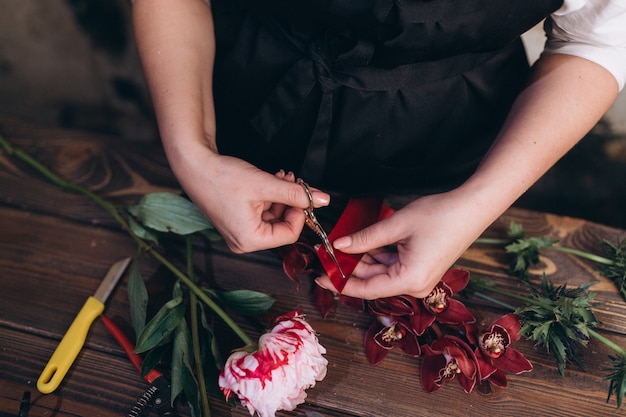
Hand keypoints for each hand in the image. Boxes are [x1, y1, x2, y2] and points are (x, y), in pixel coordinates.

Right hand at [171, 146, 329, 252]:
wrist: (194, 164)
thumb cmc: (223, 176)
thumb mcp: (265, 185)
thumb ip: (296, 194)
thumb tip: (324, 200)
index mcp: (249, 240)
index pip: (289, 234)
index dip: (300, 213)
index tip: (304, 194)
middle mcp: (244, 241)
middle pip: (281, 225)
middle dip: (291, 202)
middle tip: (296, 180)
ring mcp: (239, 231)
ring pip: (273, 216)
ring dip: (282, 196)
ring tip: (283, 175)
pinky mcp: (237, 219)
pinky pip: (262, 211)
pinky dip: (270, 196)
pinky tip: (273, 179)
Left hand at [315, 190, 487, 299]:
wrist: (472, 208)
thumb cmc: (440, 216)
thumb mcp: (396, 226)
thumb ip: (365, 238)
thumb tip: (339, 245)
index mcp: (410, 280)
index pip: (366, 289)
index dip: (341, 284)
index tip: (320, 277)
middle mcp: (415, 285)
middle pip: (372, 283)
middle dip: (348, 270)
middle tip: (325, 255)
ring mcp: (419, 278)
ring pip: (381, 274)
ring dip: (361, 263)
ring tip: (339, 248)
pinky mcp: (421, 269)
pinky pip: (392, 268)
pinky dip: (375, 258)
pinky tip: (360, 246)